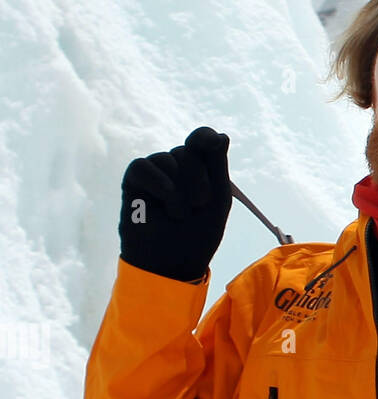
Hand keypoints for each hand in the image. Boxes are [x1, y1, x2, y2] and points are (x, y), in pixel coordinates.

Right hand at [118, 126, 231, 281]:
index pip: (202, 139)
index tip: (210, 144)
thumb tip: (222, 135)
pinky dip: (159, 185)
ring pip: (168, 159)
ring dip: (180, 190)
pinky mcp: (134, 180)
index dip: (205, 138)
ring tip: (179, 215)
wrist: (172, 264)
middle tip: (200, 204)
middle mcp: (176, 165)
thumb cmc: (197, 236)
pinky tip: (167, 205)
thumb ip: (218, 167)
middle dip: (198, 178)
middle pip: (189, 150)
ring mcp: (155, 171)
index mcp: (199, 169)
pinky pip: (144, 166)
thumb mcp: (217, 201)